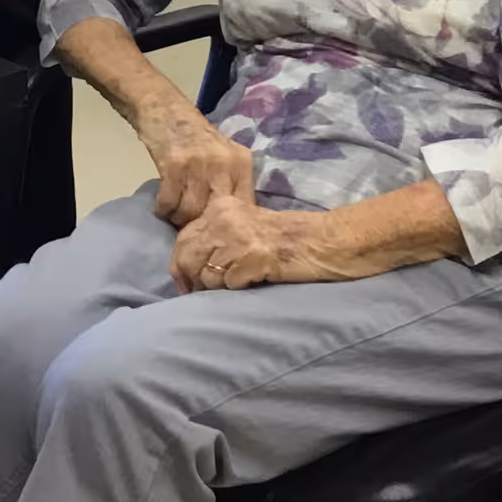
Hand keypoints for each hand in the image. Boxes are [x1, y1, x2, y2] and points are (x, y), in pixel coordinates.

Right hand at [138, 98, 254, 227]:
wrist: (166, 110)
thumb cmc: (196, 138)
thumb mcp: (224, 156)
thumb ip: (231, 183)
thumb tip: (233, 226)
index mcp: (241, 163)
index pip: (246, 205)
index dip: (232, 226)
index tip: (218, 234)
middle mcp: (224, 164)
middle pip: (215, 214)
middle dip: (202, 226)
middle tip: (193, 230)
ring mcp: (199, 165)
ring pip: (190, 213)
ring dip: (179, 219)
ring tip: (176, 215)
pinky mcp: (174, 166)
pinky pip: (169, 204)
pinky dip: (163, 210)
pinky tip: (163, 205)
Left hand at [171, 191, 319, 291]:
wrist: (321, 240)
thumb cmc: (283, 238)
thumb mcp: (243, 226)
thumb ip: (216, 237)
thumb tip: (186, 265)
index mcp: (221, 207)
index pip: (183, 238)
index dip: (180, 265)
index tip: (186, 283)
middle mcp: (225, 219)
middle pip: (188, 257)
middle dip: (191, 280)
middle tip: (200, 293)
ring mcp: (238, 238)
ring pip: (207, 275)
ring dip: (219, 286)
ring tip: (239, 280)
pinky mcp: (252, 258)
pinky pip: (229, 284)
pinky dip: (239, 287)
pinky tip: (254, 279)